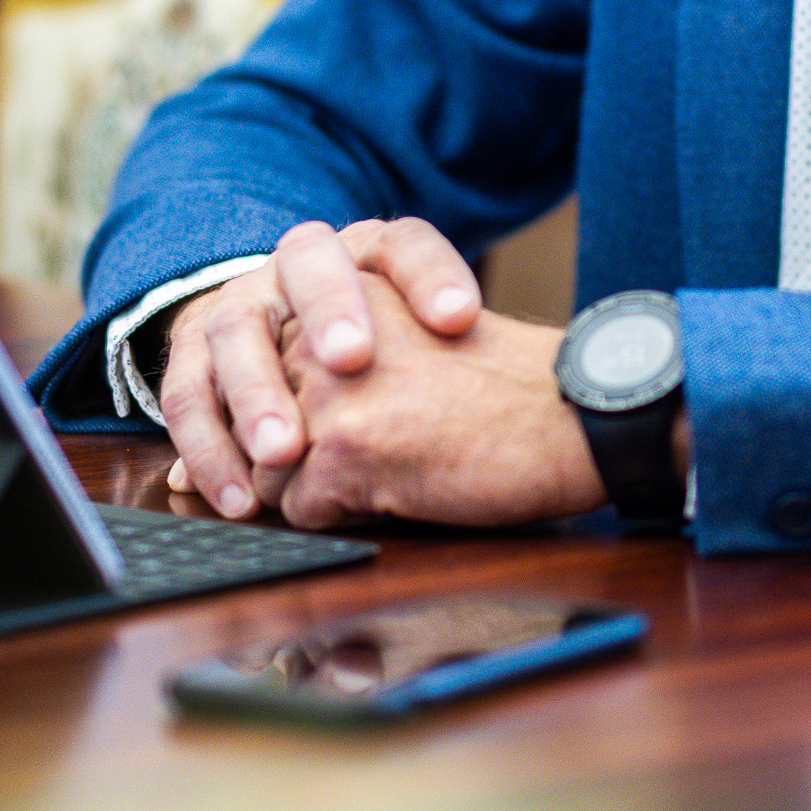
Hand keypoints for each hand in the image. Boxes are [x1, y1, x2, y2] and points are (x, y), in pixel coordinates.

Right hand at [159, 216, 479, 519]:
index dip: (429, 276)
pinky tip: (236, 497)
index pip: (399, 244)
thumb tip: (470, 344)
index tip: (459, 319)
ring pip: (235, 329)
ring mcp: (235, 305)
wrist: (275, 330)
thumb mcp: (414, 341)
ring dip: (256, 391)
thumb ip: (447, 345)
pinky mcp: (189, 355)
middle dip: (329, 313)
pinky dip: (208, 449)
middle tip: (352, 362)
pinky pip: (187, 396)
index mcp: (356, 251)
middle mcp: (289, 268)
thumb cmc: (371, 350)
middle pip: (306, 268)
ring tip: (284, 453)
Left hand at [268, 272, 607, 532]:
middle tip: (388, 450)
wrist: (576, 418)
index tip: (362, 427)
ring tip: (401, 465)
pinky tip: (407, 488)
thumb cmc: (506, 393)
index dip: (308, 417)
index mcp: (341, 292)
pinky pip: (302, 511)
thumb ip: (331, 367)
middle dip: (308, 458)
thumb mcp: (409, 346)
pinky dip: (347, 518)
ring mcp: (325, 390)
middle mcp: (318, 331)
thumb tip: (234, 436)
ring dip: (326, 491)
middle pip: (260, 425)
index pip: (269, 372)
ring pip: (270, 474)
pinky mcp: (342, 448)